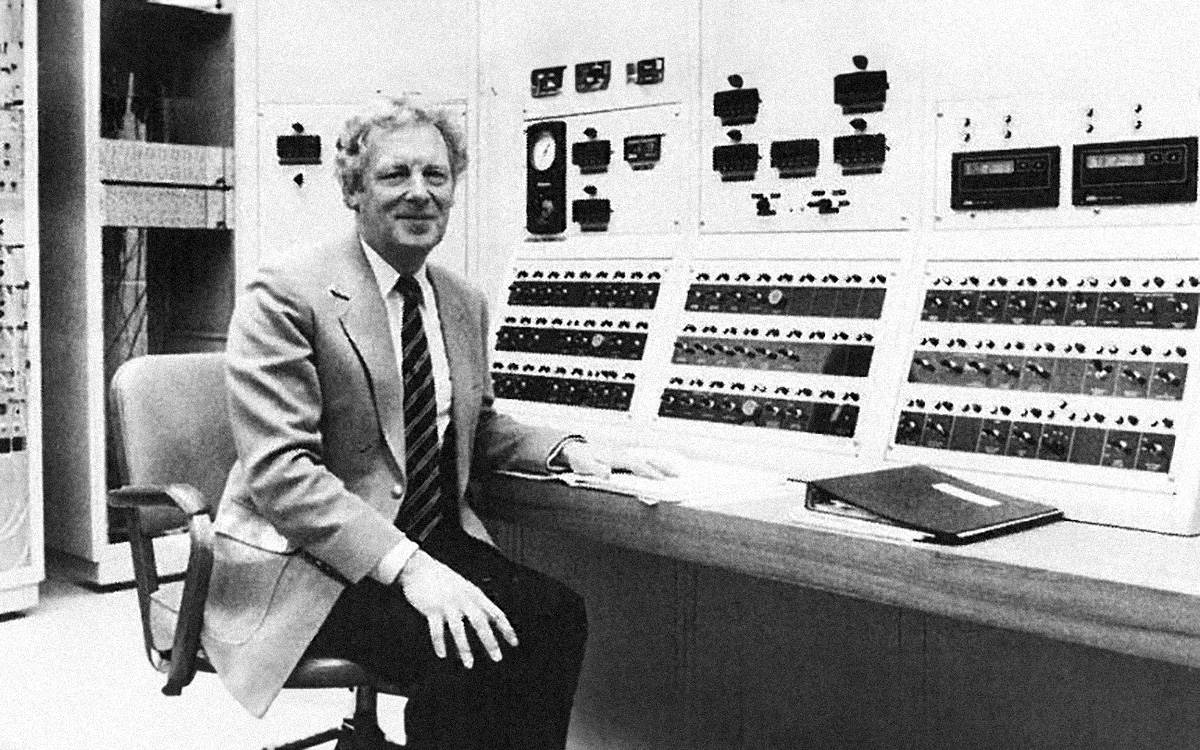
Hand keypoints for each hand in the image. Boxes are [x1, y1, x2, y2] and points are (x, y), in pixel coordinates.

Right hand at [397, 549, 517, 667]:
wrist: (419, 568)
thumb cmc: (443, 580)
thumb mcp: (465, 587)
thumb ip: (476, 602)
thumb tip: (489, 618)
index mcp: (475, 595)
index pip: (496, 613)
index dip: (506, 629)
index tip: (515, 643)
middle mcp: (464, 600)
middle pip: (480, 623)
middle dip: (490, 642)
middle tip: (497, 658)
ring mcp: (447, 605)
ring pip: (459, 630)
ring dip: (464, 648)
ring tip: (470, 664)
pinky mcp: (431, 609)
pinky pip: (436, 630)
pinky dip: (439, 643)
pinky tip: (442, 655)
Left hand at [560, 441, 683, 480]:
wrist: (576, 450)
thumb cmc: (582, 459)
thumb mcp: (585, 466)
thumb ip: (596, 470)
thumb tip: (607, 474)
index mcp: (617, 457)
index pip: (636, 465)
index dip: (649, 472)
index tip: (661, 479)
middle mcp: (624, 454)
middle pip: (648, 460)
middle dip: (663, 466)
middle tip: (679, 474)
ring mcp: (626, 455)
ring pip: (648, 458)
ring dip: (663, 464)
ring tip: (678, 469)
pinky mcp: (626, 458)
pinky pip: (644, 460)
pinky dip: (656, 462)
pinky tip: (664, 466)